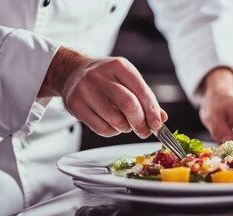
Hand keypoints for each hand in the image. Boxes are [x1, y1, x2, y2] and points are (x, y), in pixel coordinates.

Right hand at [39, 47, 166, 137]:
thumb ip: (144, 97)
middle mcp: (100, 75)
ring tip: (126, 125)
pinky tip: (112, 125)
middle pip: (129, 105)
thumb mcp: (126, 79)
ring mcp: (85, 90)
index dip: (152, 110)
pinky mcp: (75, 105)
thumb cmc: (105, 78)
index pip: (141, 90)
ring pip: (115, 120)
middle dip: (141, 122)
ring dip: (126, 128)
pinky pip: (101, 128)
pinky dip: (112, 132)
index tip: (157, 124)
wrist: (71, 72)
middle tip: (145, 131)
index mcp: (118, 66)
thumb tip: (161, 119)